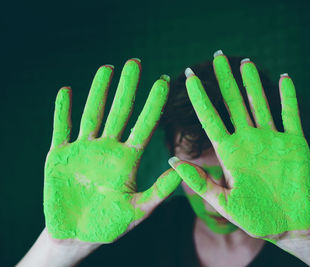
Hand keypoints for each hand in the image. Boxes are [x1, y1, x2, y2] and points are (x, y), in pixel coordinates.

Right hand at [44, 59, 180, 243]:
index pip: (144, 126)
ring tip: (107, 67)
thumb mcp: (138, 210)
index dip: (154, 104)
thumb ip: (160, 191)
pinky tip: (67, 90)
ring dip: (98, 91)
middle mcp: (108, 149)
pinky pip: (61, 128)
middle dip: (127, 88)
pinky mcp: (59, 155)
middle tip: (136, 62)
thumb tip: (182, 168)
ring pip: (92, 113)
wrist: (76, 236)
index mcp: (128, 160)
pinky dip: (62, 110)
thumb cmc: (109, 225)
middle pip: (120, 112)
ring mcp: (84, 149)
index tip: (164, 81)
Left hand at [169, 51, 309, 241]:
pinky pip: (291, 114)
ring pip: (260, 103)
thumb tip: (172, 161)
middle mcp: (248, 141)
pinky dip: (288, 97)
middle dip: (225, 80)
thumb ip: (201, 183)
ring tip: (244, 62)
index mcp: (230, 153)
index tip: (188, 76)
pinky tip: (284, 78)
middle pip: (234, 104)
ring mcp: (272, 140)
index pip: (210, 118)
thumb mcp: (224, 203)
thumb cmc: (255, 218)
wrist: (289, 224)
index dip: (200, 97)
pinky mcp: (295, 143)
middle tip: (218, 56)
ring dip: (253, 82)